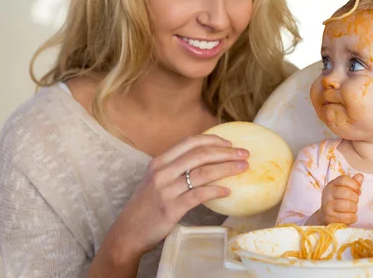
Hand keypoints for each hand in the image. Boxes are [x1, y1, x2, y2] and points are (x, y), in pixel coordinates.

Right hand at [109, 134, 249, 258]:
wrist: (127, 232)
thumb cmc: (146, 205)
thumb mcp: (156, 179)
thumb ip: (175, 168)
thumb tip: (206, 160)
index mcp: (159, 162)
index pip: (190, 142)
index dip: (212, 140)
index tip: (230, 143)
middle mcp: (162, 172)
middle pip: (200, 155)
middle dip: (226, 153)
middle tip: (245, 154)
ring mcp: (166, 190)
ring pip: (203, 173)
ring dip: (226, 169)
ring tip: (242, 169)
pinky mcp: (171, 208)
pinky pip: (199, 195)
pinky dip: (216, 191)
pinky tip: (228, 191)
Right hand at [312, 174, 362, 224]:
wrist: (325, 216)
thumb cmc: (338, 201)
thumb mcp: (344, 190)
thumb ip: (353, 183)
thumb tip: (360, 176)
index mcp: (331, 184)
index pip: (344, 179)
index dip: (354, 185)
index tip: (358, 191)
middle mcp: (327, 194)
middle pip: (346, 192)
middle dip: (355, 198)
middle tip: (354, 202)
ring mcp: (327, 206)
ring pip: (347, 205)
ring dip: (354, 208)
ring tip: (352, 209)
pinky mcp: (329, 217)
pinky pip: (347, 217)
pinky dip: (353, 217)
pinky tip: (351, 216)